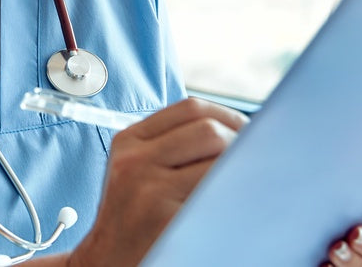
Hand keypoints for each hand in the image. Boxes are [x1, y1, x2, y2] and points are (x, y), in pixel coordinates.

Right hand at [68, 98, 248, 266]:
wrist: (107, 262)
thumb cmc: (133, 220)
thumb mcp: (138, 171)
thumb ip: (173, 146)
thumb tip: (239, 130)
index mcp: (129, 141)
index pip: (191, 109)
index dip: (228, 117)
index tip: (247, 132)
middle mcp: (134, 160)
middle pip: (208, 130)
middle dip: (240, 142)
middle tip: (254, 162)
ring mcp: (148, 189)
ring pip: (217, 159)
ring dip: (241, 169)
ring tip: (245, 183)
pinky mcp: (164, 217)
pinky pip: (217, 194)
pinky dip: (236, 195)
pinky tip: (237, 204)